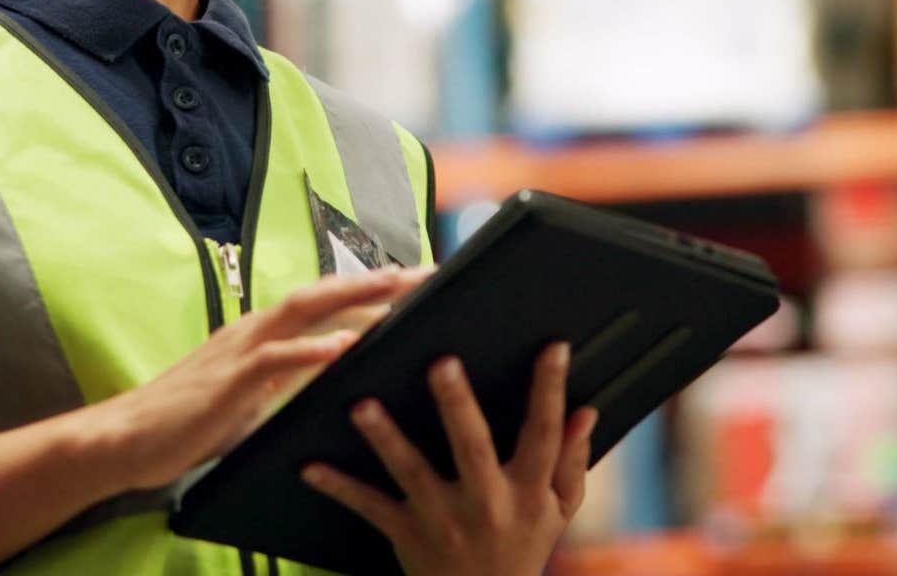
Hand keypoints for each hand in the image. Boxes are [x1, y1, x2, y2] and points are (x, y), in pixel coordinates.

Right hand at [92, 265, 433, 491]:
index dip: (370, 287)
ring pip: (305, 311)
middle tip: (429, 273)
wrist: (127, 437)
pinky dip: (312, 349)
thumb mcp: (249, 395)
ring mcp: (241, 349)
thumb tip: (327, 375)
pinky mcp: (229, 379)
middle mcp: (254, 329)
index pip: (324, 300)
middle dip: (378, 281)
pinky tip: (344, 346)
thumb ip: (285, 380)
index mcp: (261, 332)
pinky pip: (275, 359)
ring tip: (397, 290)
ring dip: (353, 298)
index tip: (415, 280)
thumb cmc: (188, 420)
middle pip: (324, 292)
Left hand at [301, 342, 597, 575]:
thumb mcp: (558, 512)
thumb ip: (572, 461)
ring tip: (362, 405)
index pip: (544, 434)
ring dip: (386, 438)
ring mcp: (443, 520)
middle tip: (441, 363)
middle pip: (473, 447)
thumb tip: (586, 412)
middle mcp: (486, 503)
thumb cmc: (522, 548)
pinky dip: (339, 487)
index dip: (550, 391)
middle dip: (456, 405)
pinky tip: (310, 465)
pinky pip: (370, 507)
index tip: (552, 348)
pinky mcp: (406, 533)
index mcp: (528, 492)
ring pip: (412, 472)